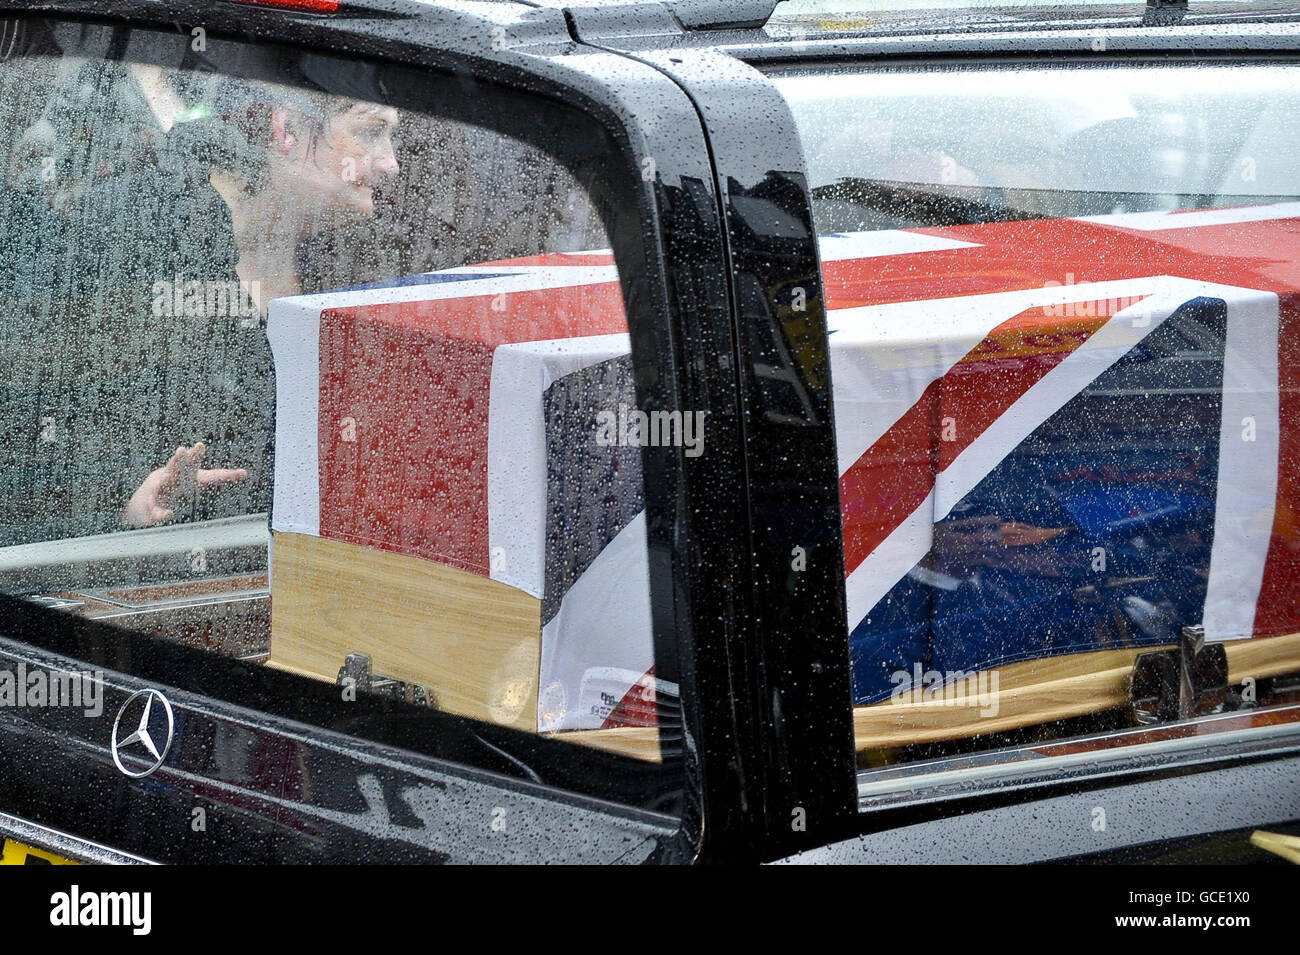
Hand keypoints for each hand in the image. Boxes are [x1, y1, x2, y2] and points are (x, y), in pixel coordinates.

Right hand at [122, 442, 246, 527]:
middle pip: (174, 468)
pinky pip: (157, 511)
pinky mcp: (152, 508)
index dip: (196, 455)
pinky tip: (168, 515)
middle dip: (178, 459)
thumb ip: (220, 476)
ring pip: (161, 486)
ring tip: (167, 478)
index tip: (200, 445)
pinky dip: (162, 514)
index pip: (192, 462)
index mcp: (183, 472)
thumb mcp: (198, 478)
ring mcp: (159, 492)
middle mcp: (170, 478)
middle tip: (182, 450)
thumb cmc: (178, 484)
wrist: (146, 499)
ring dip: (164, 482)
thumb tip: (245, 473)